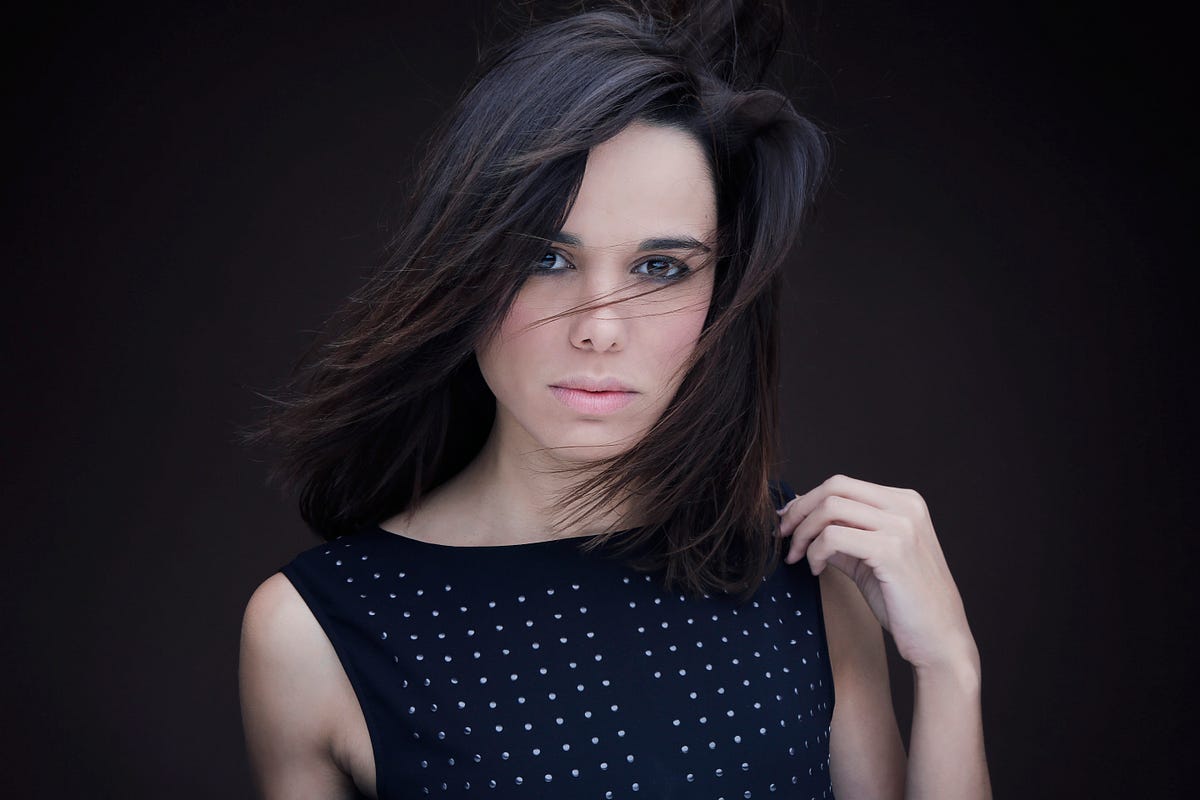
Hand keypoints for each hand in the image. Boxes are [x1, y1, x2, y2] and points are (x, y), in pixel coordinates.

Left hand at [776, 474, 977, 673]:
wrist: (939, 639)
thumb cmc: (903, 600)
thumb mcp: (869, 557)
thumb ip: (842, 533)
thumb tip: (797, 517)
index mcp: (904, 501)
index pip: (842, 484)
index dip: (806, 501)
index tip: (787, 522)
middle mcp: (905, 506)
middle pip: (834, 487)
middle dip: (799, 510)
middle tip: (782, 536)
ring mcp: (901, 526)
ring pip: (830, 508)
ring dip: (803, 533)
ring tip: (798, 558)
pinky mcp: (892, 551)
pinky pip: (833, 537)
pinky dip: (815, 551)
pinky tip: (817, 570)